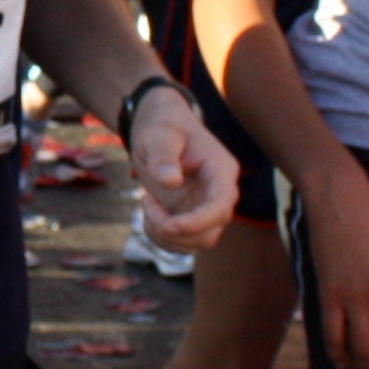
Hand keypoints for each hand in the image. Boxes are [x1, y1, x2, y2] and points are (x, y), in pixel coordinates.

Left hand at [126, 84, 237, 252]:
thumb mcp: (158, 134)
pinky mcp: (191, 216)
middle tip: (146, 202)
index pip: (221, 206)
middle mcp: (219, 193)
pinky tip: (149, 210)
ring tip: (147, 203)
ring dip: (165, 236)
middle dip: (175, 231)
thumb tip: (170, 181)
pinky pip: (181, 241)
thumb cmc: (162, 125)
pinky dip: (160, 236)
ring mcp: (206, 207)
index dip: (198, 223)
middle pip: (210, 233)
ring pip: (197, 243)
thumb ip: (163, 155)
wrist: (160, 126)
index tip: (168, 225)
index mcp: (220, 171)